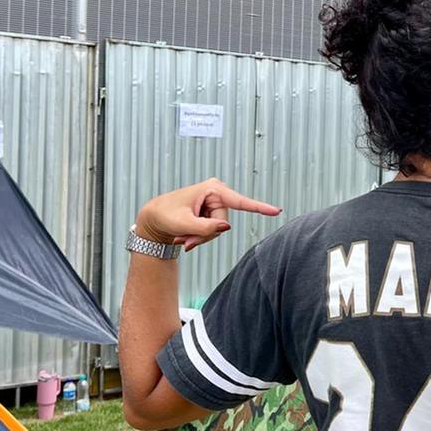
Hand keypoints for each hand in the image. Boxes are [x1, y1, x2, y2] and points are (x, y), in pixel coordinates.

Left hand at [134, 178, 281, 252]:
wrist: (153, 218)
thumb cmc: (165, 215)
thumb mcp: (183, 224)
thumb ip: (205, 228)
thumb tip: (226, 228)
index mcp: (212, 189)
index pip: (240, 201)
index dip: (259, 207)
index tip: (276, 211)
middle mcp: (217, 194)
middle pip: (223, 223)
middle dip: (205, 235)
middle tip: (186, 241)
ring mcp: (215, 203)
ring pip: (218, 230)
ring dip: (201, 238)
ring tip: (183, 238)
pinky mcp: (212, 212)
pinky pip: (214, 231)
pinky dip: (200, 237)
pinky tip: (186, 236)